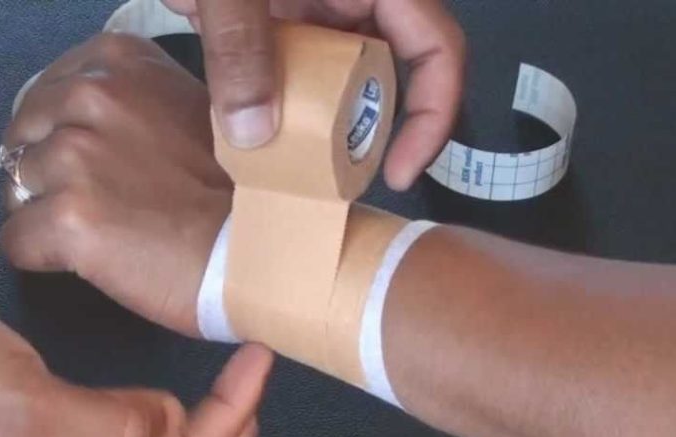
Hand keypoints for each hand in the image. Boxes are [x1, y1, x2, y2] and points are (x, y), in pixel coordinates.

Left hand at [0, 34, 231, 336]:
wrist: (269, 250)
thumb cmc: (241, 192)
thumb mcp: (190, 109)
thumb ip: (131, 104)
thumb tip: (79, 126)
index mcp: (119, 63)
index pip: (44, 95)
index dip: (62, 138)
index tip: (96, 168)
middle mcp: (92, 96)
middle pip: (21, 140)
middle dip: (46, 176)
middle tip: (99, 208)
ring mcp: (75, 155)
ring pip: (13, 191)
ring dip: (45, 217)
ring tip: (102, 237)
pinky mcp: (67, 218)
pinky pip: (14, 241)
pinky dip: (41, 258)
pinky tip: (90, 263)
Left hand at [161, 0, 465, 189]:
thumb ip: (238, 45)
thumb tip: (253, 134)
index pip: (437, 49)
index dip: (434, 115)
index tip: (402, 171)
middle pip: (388, 73)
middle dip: (367, 131)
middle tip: (333, 181)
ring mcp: (312, 9)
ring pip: (336, 81)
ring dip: (315, 126)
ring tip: (286, 169)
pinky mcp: (273, 20)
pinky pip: (291, 73)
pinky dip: (275, 107)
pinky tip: (249, 138)